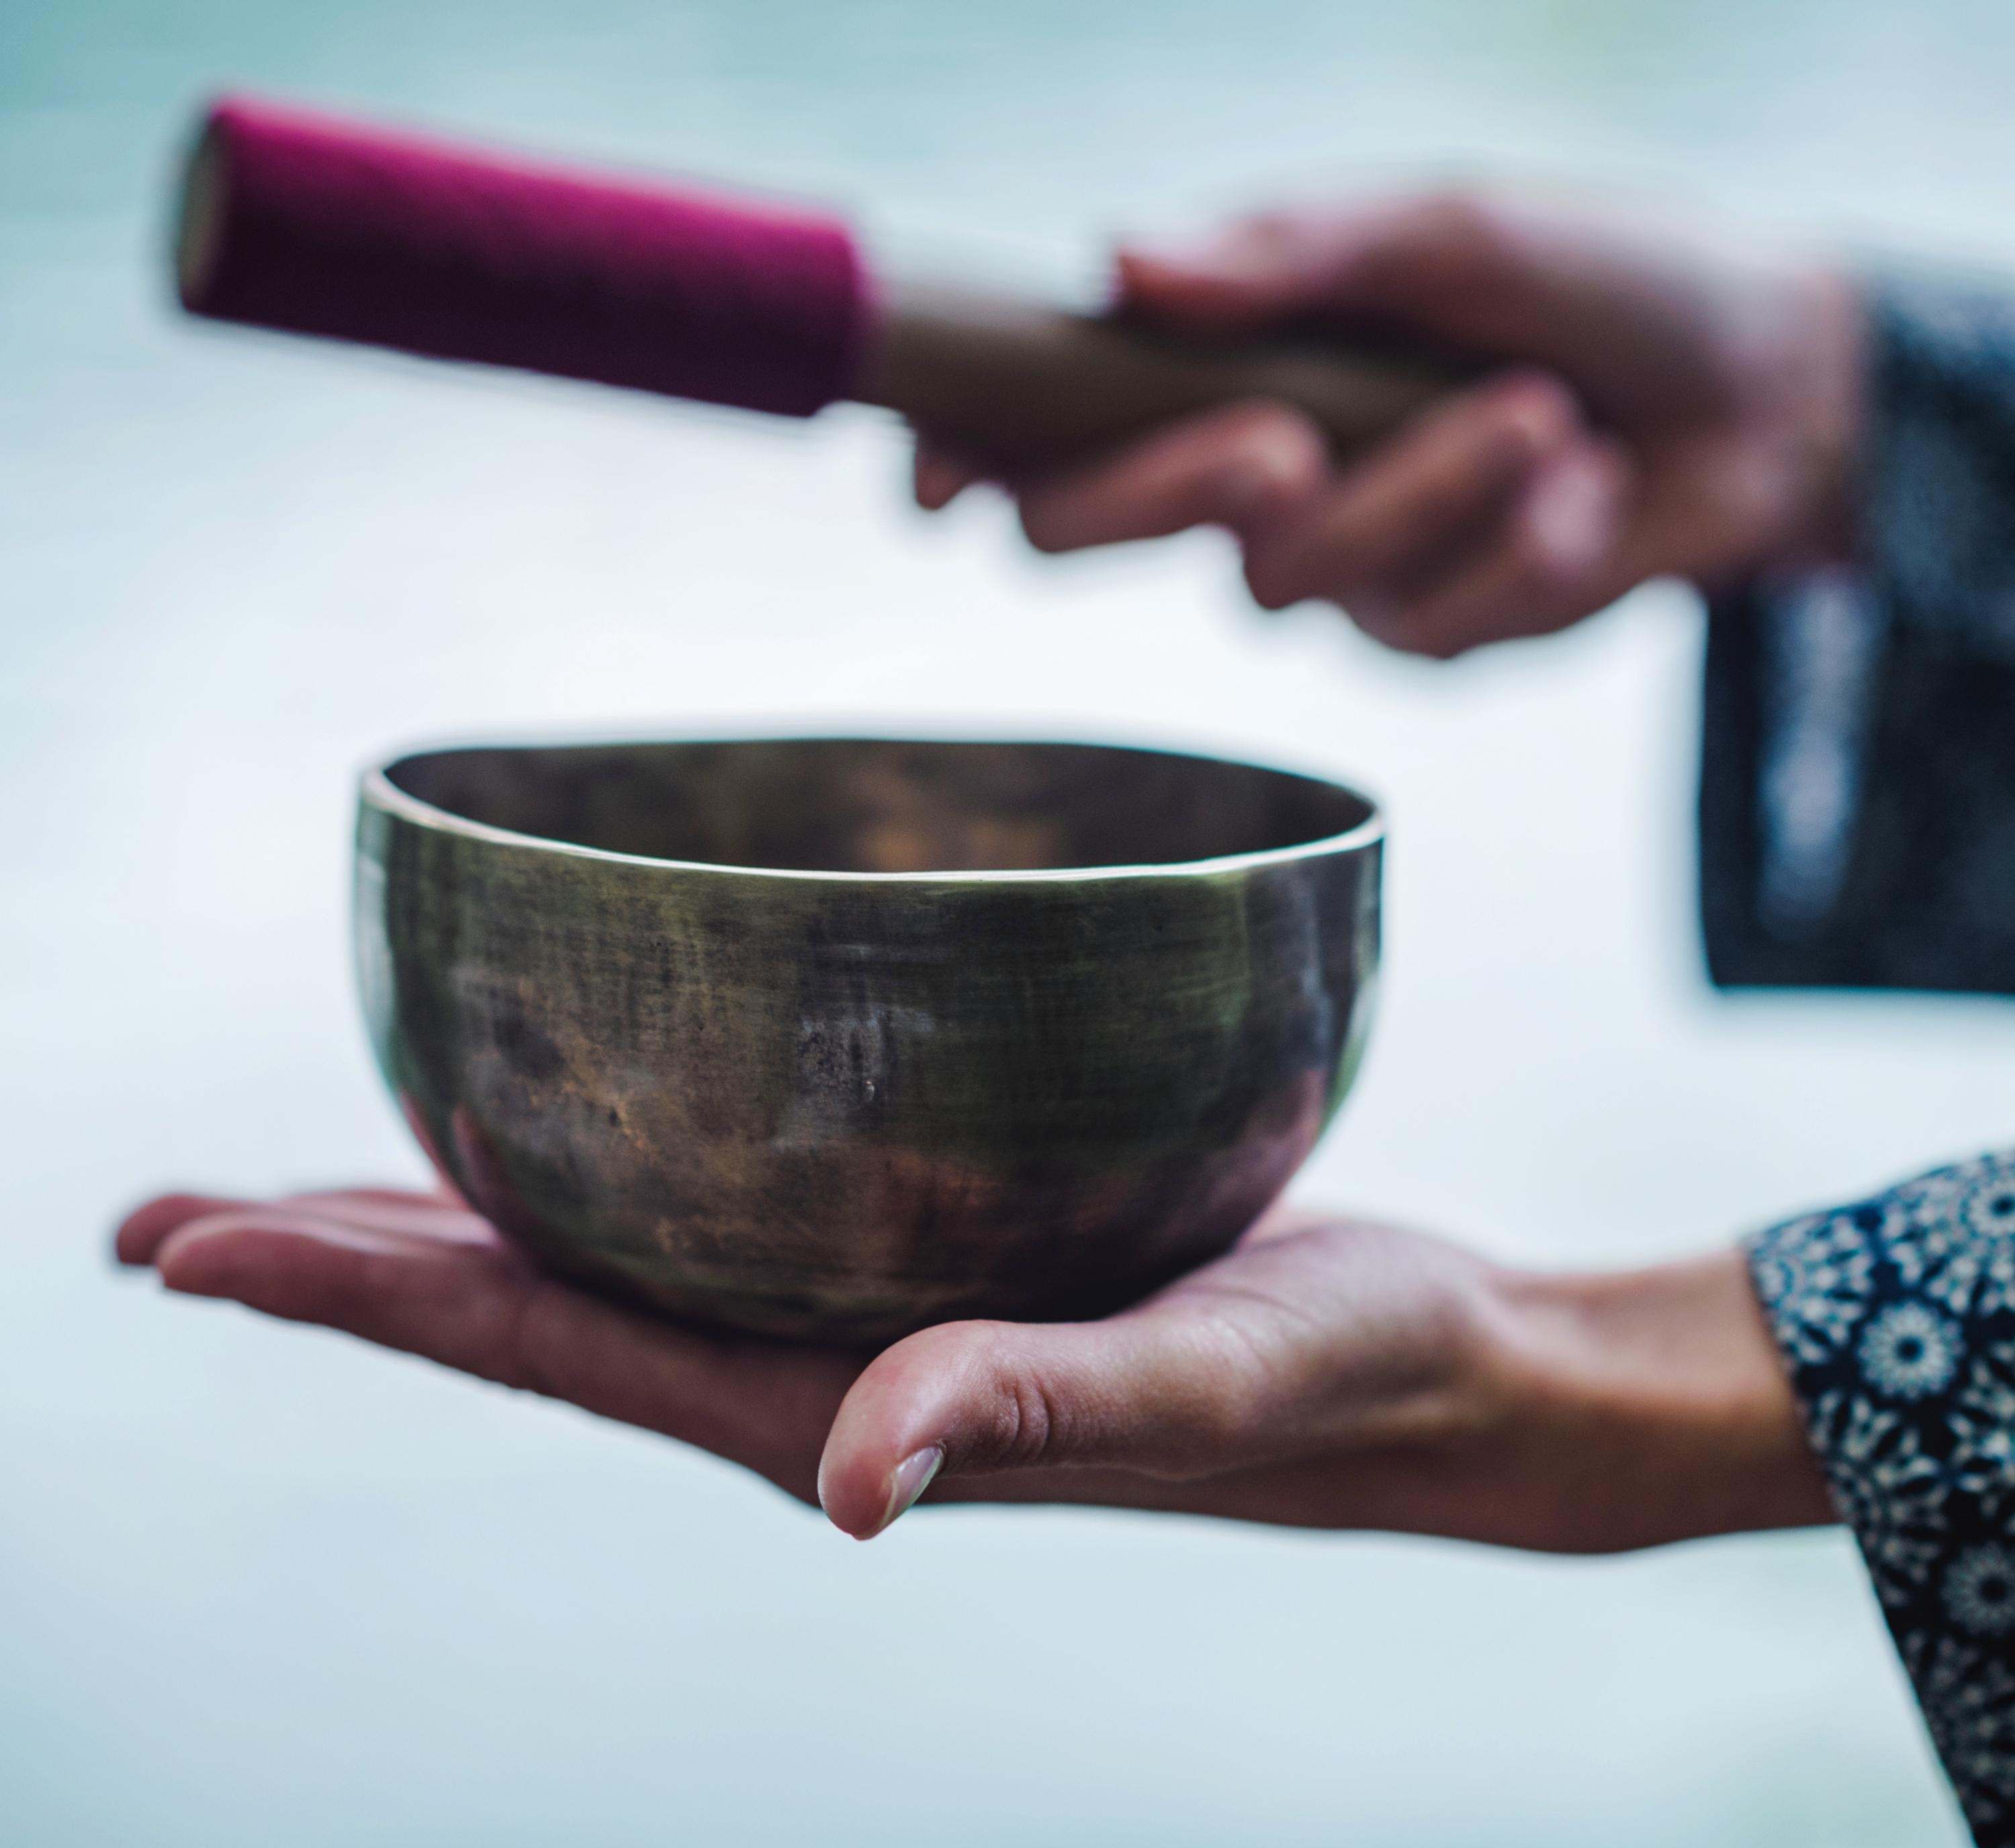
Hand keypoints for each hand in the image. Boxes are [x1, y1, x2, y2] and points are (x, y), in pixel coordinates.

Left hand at [116, 1186, 1831, 1547]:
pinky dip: (610, 1154)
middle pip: (532, 1304)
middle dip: (345, 1261)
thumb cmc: (1339, 1381)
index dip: (364, 1295)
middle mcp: (813, 1362)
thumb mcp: (1203, 1384)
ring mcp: (860, 1303)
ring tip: (304, 1178)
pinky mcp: (926, 1241)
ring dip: (449, 1219)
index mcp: (834, 1410)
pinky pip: (721, 1195)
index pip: (552, 1345)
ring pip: (607, 1251)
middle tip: (159, 1215)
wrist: (1434, 1370)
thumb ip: (1033, 1407)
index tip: (189, 1244)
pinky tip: (578, 1111)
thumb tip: (866, 1479)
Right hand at [919, 191, 1865, 657]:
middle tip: (1277, 442)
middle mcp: (1246, 473)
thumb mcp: (1451, 226)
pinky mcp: (1423, 638)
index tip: (923, 477)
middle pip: (1100, 535)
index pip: (1045, 423)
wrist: (1772, 389)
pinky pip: (1420, 630)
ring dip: (1427, 492)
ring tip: (1548, 419)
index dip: (963, 454)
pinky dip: (1520, 551)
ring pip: (1288, 580)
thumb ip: (1291, 250)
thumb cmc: (1599, 274)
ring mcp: (1330, 569)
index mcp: (1220, 362)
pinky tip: (1589, 493)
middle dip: (1175, 493)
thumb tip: (1120, 259)